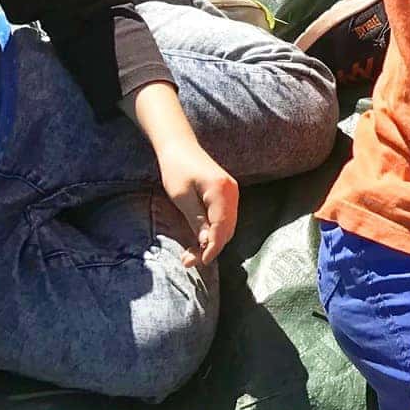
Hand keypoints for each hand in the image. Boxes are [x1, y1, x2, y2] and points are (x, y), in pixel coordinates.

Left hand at [155, 138, 238, 266]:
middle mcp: (232, 193)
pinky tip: (199, 239)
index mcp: (221, 191)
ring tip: (190, 254)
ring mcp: (232, 193)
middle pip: (227, 229)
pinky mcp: (227, 195)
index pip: (221, 227)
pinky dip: (214, 232)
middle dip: (211, 247)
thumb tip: (205, 242)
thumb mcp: (181, 196)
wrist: (180, 147)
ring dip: (212, 241)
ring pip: (228, 226)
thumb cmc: (176, 169)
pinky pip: (225, 219)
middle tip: (188, 261)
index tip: (200, 262)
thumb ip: (196, 219)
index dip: (212, 247)